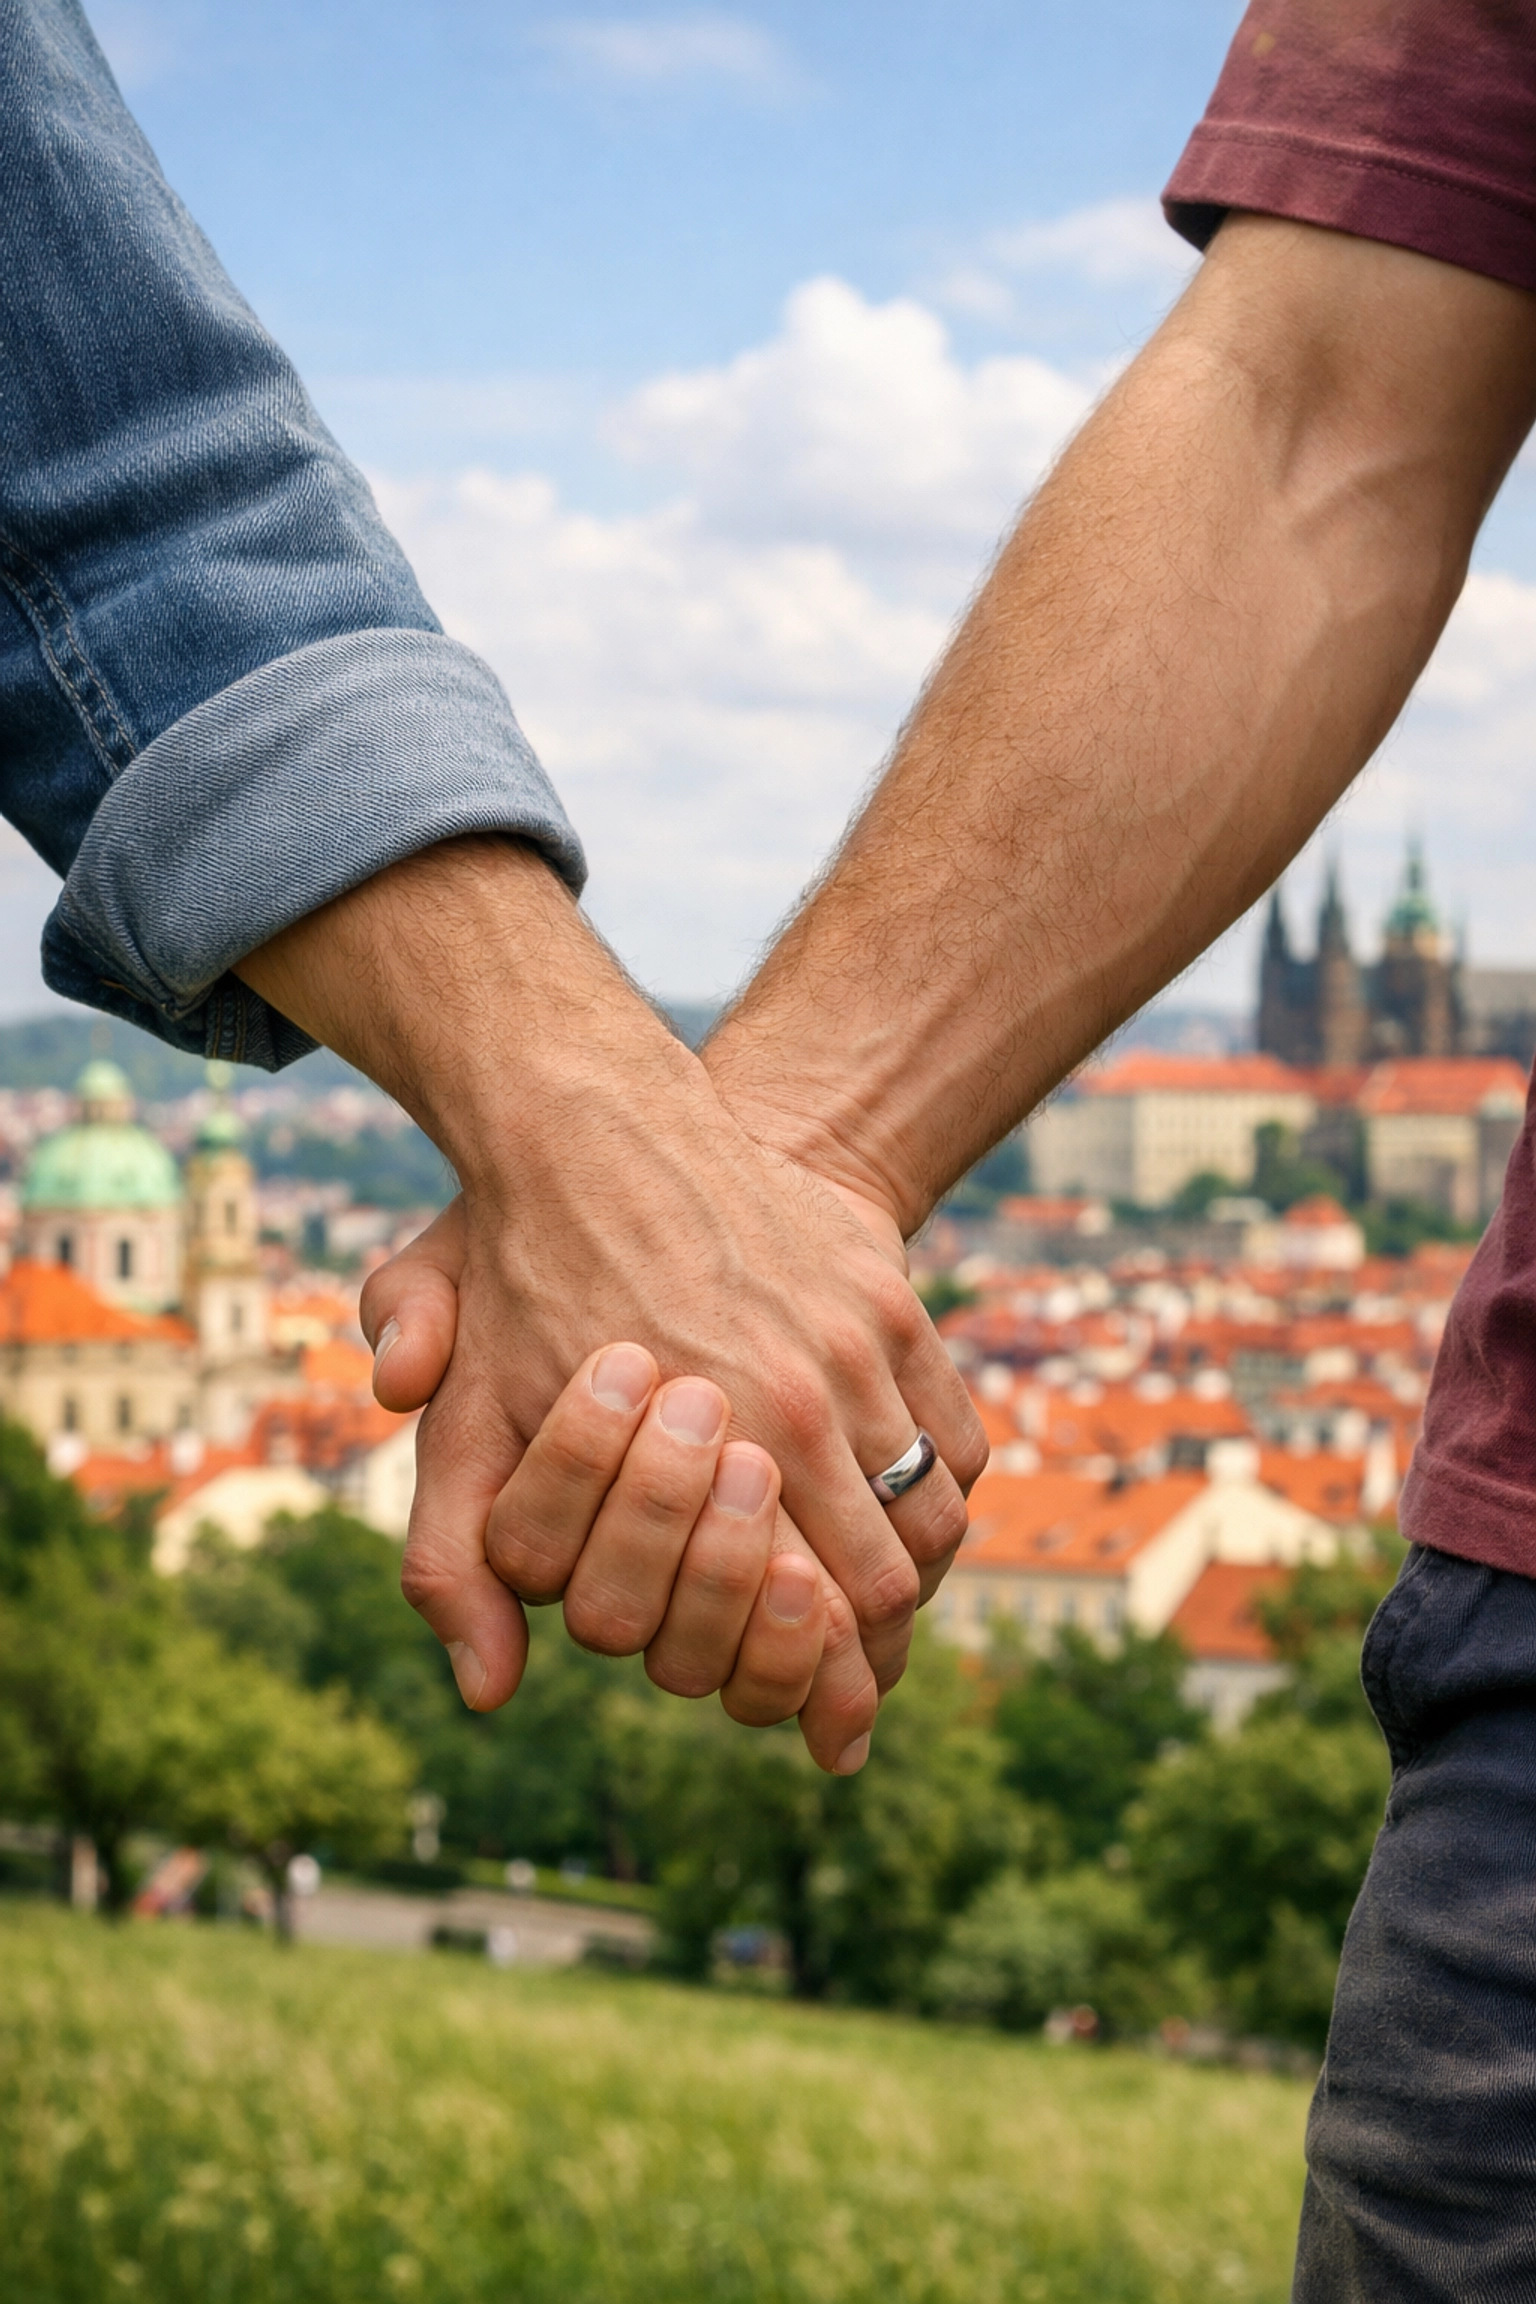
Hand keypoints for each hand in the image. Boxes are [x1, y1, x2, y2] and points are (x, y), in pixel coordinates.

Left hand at [239, 841, 985, 1722]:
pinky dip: (940, 1493)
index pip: (822, 1614)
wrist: (599, 1120)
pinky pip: (956, 1434)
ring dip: (914, 1575)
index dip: (834, 1693)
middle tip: (861, 1688)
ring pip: (937, 1510)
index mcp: (718, 1440)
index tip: (834, 1738)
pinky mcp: (889, 1299)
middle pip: (893, 1577)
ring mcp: (862, 1343)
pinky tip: (900, 1519)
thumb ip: (459, 1557)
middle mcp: (809, 1397)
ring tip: (878, 1613)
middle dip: (878, 1651)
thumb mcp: (466, 1414)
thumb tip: (487, 1691)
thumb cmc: (523, 1276)